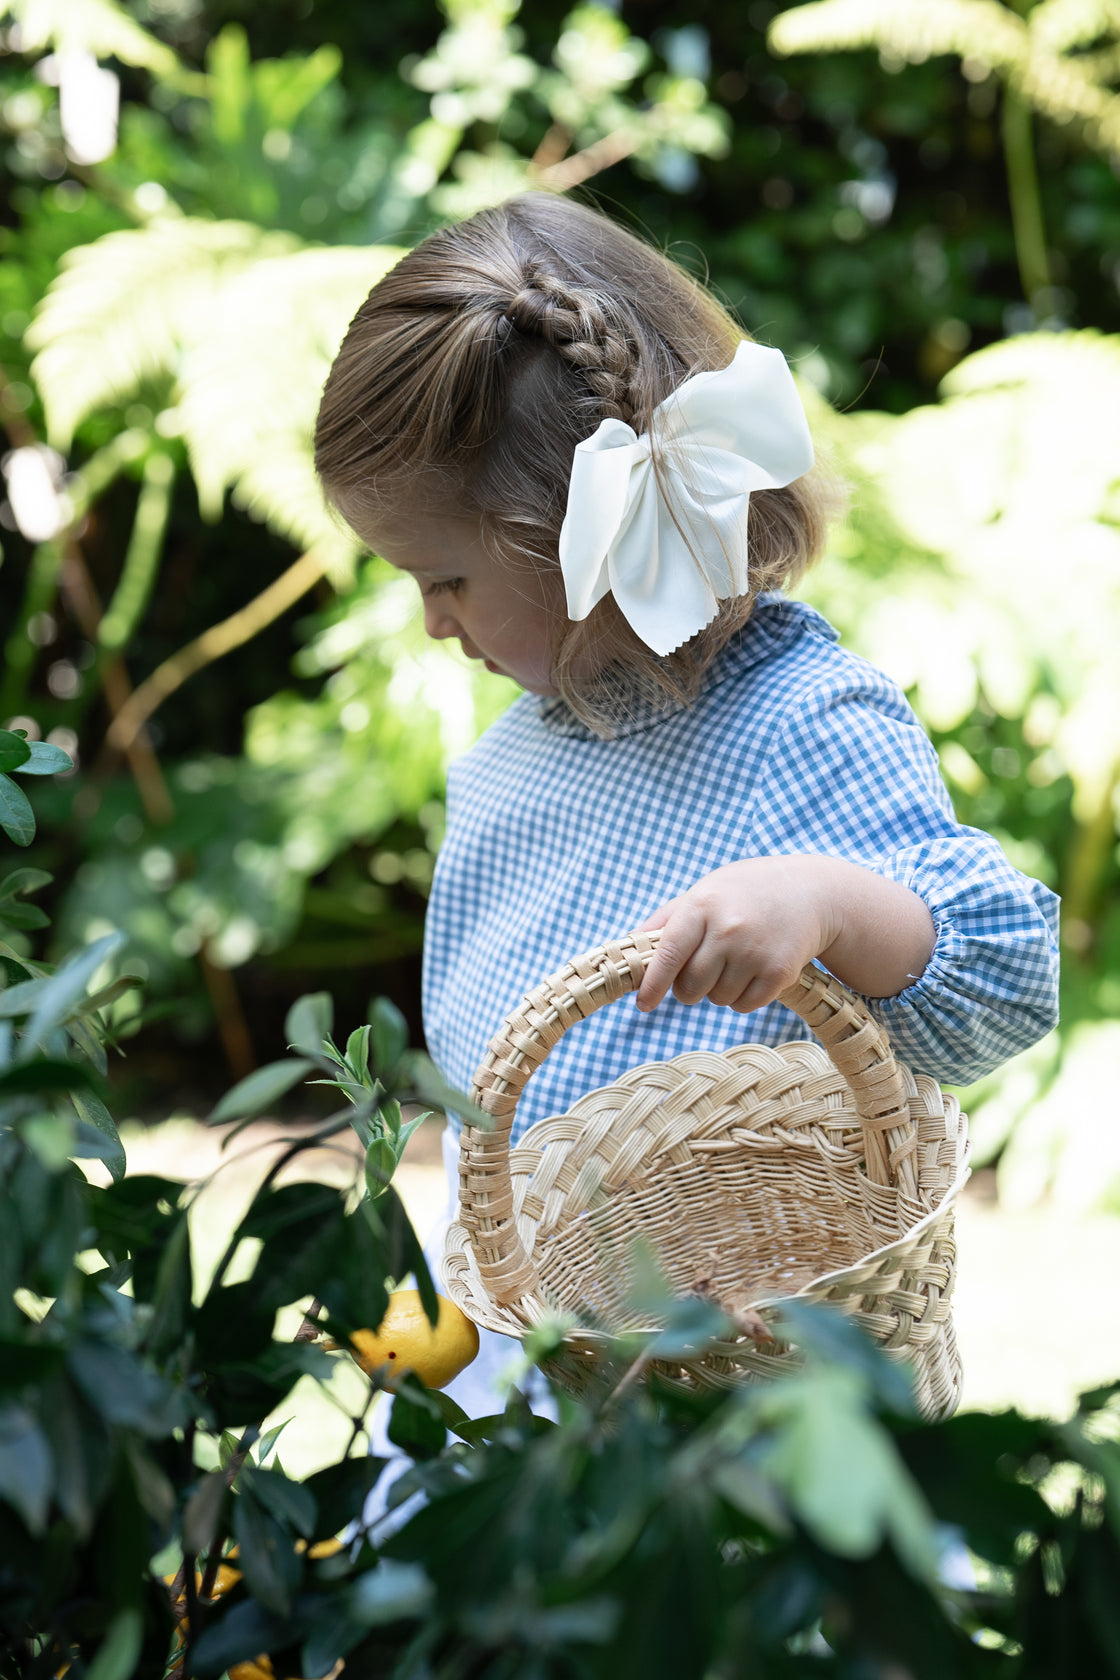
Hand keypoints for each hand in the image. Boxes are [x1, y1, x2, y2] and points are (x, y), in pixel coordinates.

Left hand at [635, 855, 934, 1013]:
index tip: (643, 1005)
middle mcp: (728, 929)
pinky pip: (744, 1006)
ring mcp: (755, 952)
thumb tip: (630, 947)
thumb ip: (667, 918)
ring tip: (735, 962)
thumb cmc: (746, 892)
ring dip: (719, 992)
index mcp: (702, 906)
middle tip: (703, 970)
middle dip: (689, 988)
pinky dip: (743, 999)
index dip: (652, 985)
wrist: (812, 891)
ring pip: (717, 999)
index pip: (668, 955)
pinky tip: (754, 972)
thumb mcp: (706, 890)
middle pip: (690, 986)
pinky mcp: (780, 972)